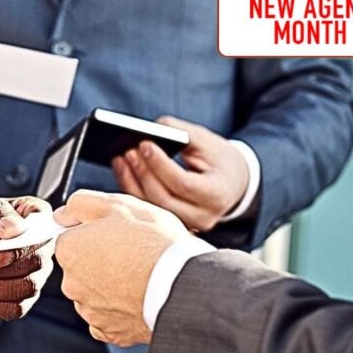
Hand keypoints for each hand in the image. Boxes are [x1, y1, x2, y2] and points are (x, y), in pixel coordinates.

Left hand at [53, 190, 190, 346]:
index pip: (69, 237)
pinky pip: (108, 317)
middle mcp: (72, 284)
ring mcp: (90, 310)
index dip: (92, 232)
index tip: (112, 233)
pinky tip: (138, 296)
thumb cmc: (154, 244)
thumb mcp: (117, 205)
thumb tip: (63, 213)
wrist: (183, 285)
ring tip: (139, 274)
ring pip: (94, 292)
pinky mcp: (110, 331)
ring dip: (110, 284)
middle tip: (130, 252)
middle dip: (99, 259)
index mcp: (69, 250)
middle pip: (80, 266)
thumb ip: (80, 204)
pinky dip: (120, 309)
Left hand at [112, 116, 248, 230]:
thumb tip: (152, 128)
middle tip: (128, 150)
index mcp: (217, 193)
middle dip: (144, 172)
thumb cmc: (218, 158)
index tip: (144, 144)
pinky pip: (149, 208)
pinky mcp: (173, 224)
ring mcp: (187, 224)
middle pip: (164, 199)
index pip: (183, 184)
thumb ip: (182, 133)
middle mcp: (204, 216)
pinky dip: (133, 189)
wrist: (232, 182)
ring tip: (120, 158)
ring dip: (132, 182)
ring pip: (152, 207)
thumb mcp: (207, 141)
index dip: (161, 164)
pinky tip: (122, 169)